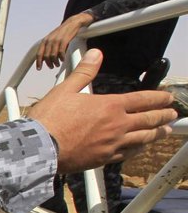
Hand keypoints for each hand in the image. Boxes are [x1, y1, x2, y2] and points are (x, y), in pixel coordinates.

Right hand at [29, 49, 175, 173]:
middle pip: (149, 120)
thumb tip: (95, 53)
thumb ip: (84, 72)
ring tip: (165, 130)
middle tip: (172, 113)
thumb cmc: (50, 119)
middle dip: (164, 115)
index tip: (168, 97)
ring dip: (157, 133)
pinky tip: (141, 147)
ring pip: (143, 138)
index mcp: (110, 106)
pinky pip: (128, 153)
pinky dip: (138, 149)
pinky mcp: (104, 159)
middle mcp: (117, 126)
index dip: (159, 98)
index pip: (143, 99)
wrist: (40, 148)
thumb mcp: (65, 90)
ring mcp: (112, 144)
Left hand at [35, 12, 93, 70]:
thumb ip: (47, 48)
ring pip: (53, 55)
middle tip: (52, 67)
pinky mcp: (64, 40)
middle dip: (49, 63)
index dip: (38, 62)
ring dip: (55, 62)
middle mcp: (49, 40)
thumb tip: (44, 59)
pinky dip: (61, 58)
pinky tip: (63, 59)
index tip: (39, 69)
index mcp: (44, 40)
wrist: (72, 23)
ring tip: (57, 64)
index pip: (39, 54)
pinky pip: (61, 52)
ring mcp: (56, 40)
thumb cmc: (61, 33)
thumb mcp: (51, 39)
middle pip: (46, 56)